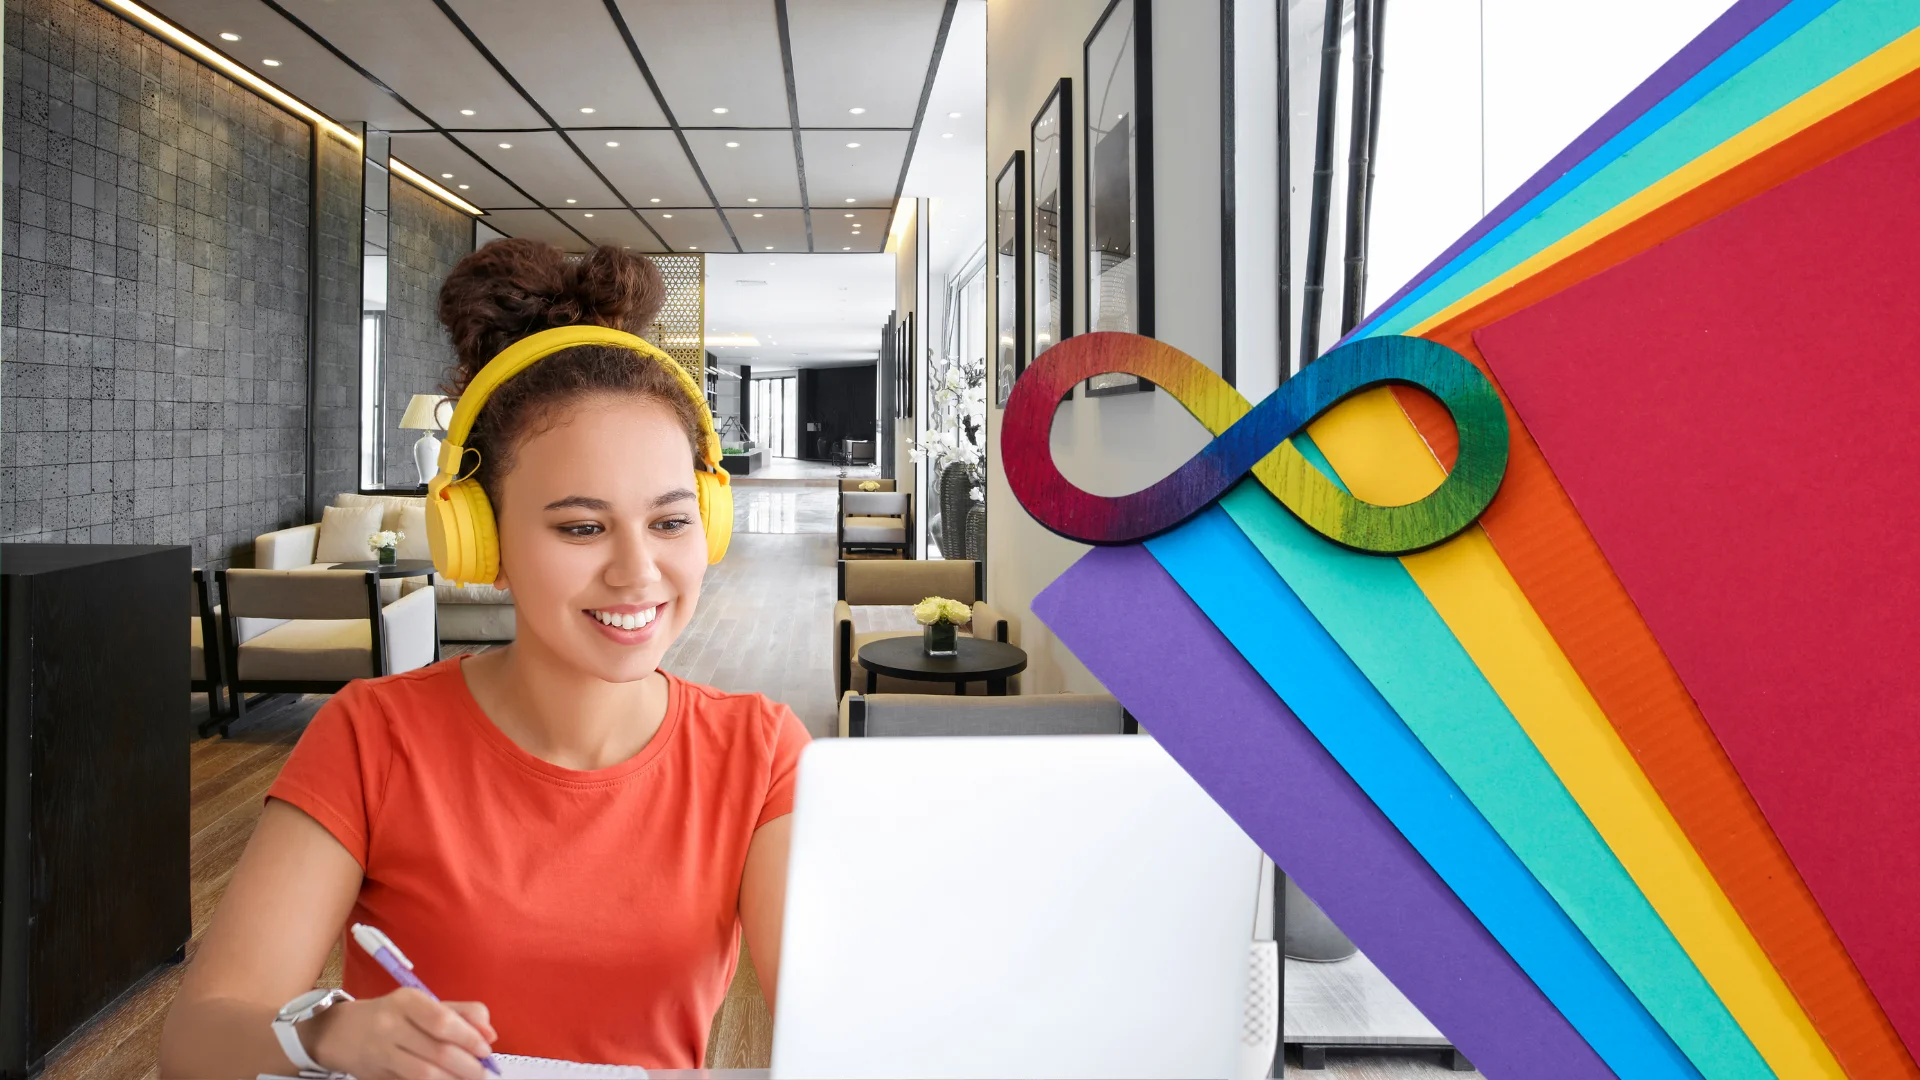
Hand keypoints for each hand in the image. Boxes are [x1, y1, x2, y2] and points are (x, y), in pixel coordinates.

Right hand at [303, 989, 497, 1079]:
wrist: (339, 1032)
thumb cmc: (391, 1015)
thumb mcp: (423, 1004)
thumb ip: (461, 1013)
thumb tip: (490, 1033)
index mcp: (406, 1001)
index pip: (441, 1020)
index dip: (468, 1037)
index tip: (485, 1049)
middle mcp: (390, 1026)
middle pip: (437, 1051)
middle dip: (467, 1066)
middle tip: (484, 1073)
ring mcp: (380, 1054)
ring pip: (424, 1073)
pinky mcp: (376, 1076)